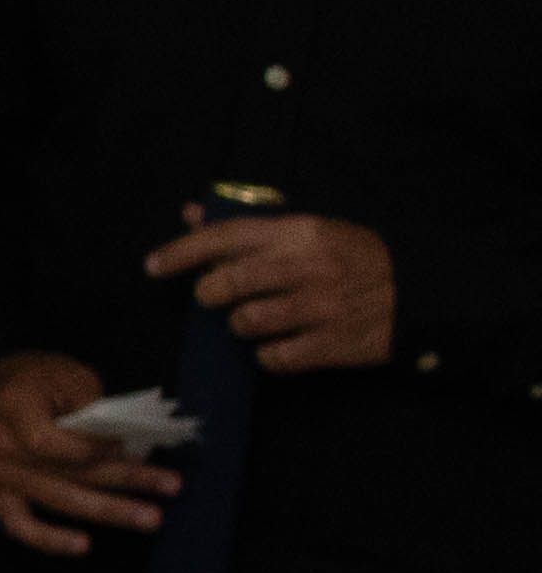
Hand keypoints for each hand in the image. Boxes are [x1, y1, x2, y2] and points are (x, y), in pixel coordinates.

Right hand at [0, 351, 174, 555]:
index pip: (50, 442)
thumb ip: (93, 409)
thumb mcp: (70, 376)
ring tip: (150, 518)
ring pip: (57, 500)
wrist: (1, 385)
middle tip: (171, 487)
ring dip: (108, 510)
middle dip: (123, 480)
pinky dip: (50, 541)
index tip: (128, 445)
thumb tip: (126, 447)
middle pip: (65, 472)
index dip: (92, 449)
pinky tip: (84, 546)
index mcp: (12, 408)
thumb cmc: (42, 379)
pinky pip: (20, 527)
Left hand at [146, 206, 396, 375]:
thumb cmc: (354, 257)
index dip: (182, 251)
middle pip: (229, 283)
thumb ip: (250, 224)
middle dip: (209, 293)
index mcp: (300, 232)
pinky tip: (279, 345)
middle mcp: (308, 267)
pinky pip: (276, 358)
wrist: (418, 291)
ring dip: (240, 325)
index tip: (154, 265)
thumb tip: (192, 214)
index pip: (227, 236)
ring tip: (254, 320)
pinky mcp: (333, 345)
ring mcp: (321, 308)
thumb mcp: (310, 228)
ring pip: (247, 323)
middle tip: (215, 297)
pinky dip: (268, 356)